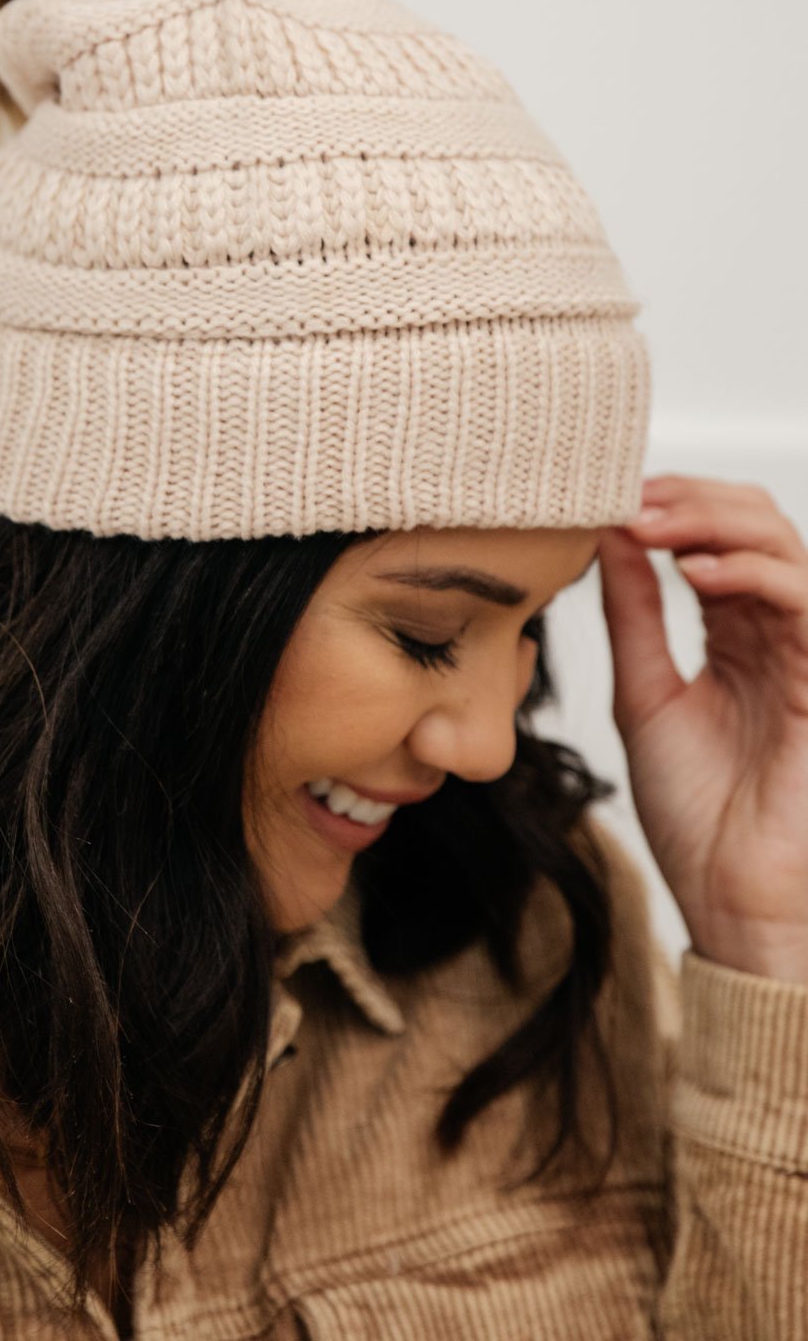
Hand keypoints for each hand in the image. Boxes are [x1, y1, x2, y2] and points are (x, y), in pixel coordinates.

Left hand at [596, 473, 807, 985]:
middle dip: (693, 498)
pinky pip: (803, 602)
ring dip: (716, 521)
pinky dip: (752, 572)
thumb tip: (608, 537)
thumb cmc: (693, 811)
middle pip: (756, 525)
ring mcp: (801, 653)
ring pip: (784, 547)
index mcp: (734, 636)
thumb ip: (634, 614)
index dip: (670, 506)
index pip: (716, 539)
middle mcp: (773, 634)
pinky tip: (695, 571)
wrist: (728, 897)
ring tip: (652, 525)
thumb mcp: (643, 694)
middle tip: (631, 498)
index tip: (609, 499)